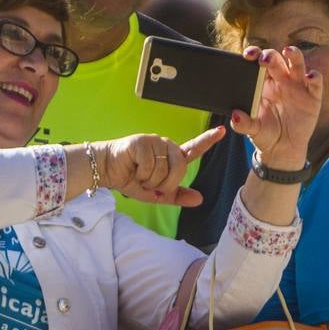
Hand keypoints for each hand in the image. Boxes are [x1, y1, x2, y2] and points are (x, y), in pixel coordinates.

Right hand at [98, 126, 224, 206]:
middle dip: (167, 183)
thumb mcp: (157, 194)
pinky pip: (150, 164)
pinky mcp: (141, 141)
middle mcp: (165, 145)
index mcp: (171, 156)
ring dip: (151, 180)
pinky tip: (133, 169)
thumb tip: (200, 199)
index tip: (222, 130)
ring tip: (139, 175)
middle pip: (181, 166)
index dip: (208, 140)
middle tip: (151, 185)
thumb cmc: (131, 179)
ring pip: (164, 168)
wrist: (106, 171)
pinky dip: (141, 174)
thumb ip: (178, 196)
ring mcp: (154, 141)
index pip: (193, 148)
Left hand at [228, 46, 321, 167]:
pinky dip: (314, 76)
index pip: (257, 63)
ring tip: (289, 51)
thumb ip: (243, 124)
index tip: (248, 55)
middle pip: (276, 59)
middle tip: (264, 59)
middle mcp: (280, 79)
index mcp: (263, 83)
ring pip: (297, 63)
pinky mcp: (313, 95)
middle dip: (270, 55)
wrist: (283, 149)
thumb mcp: (253, 130)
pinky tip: (310, 77)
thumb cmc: (265, 134)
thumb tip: (235, 116)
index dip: (254, 54)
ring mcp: (297, 85)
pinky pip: (315, 82)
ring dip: (294, 55)